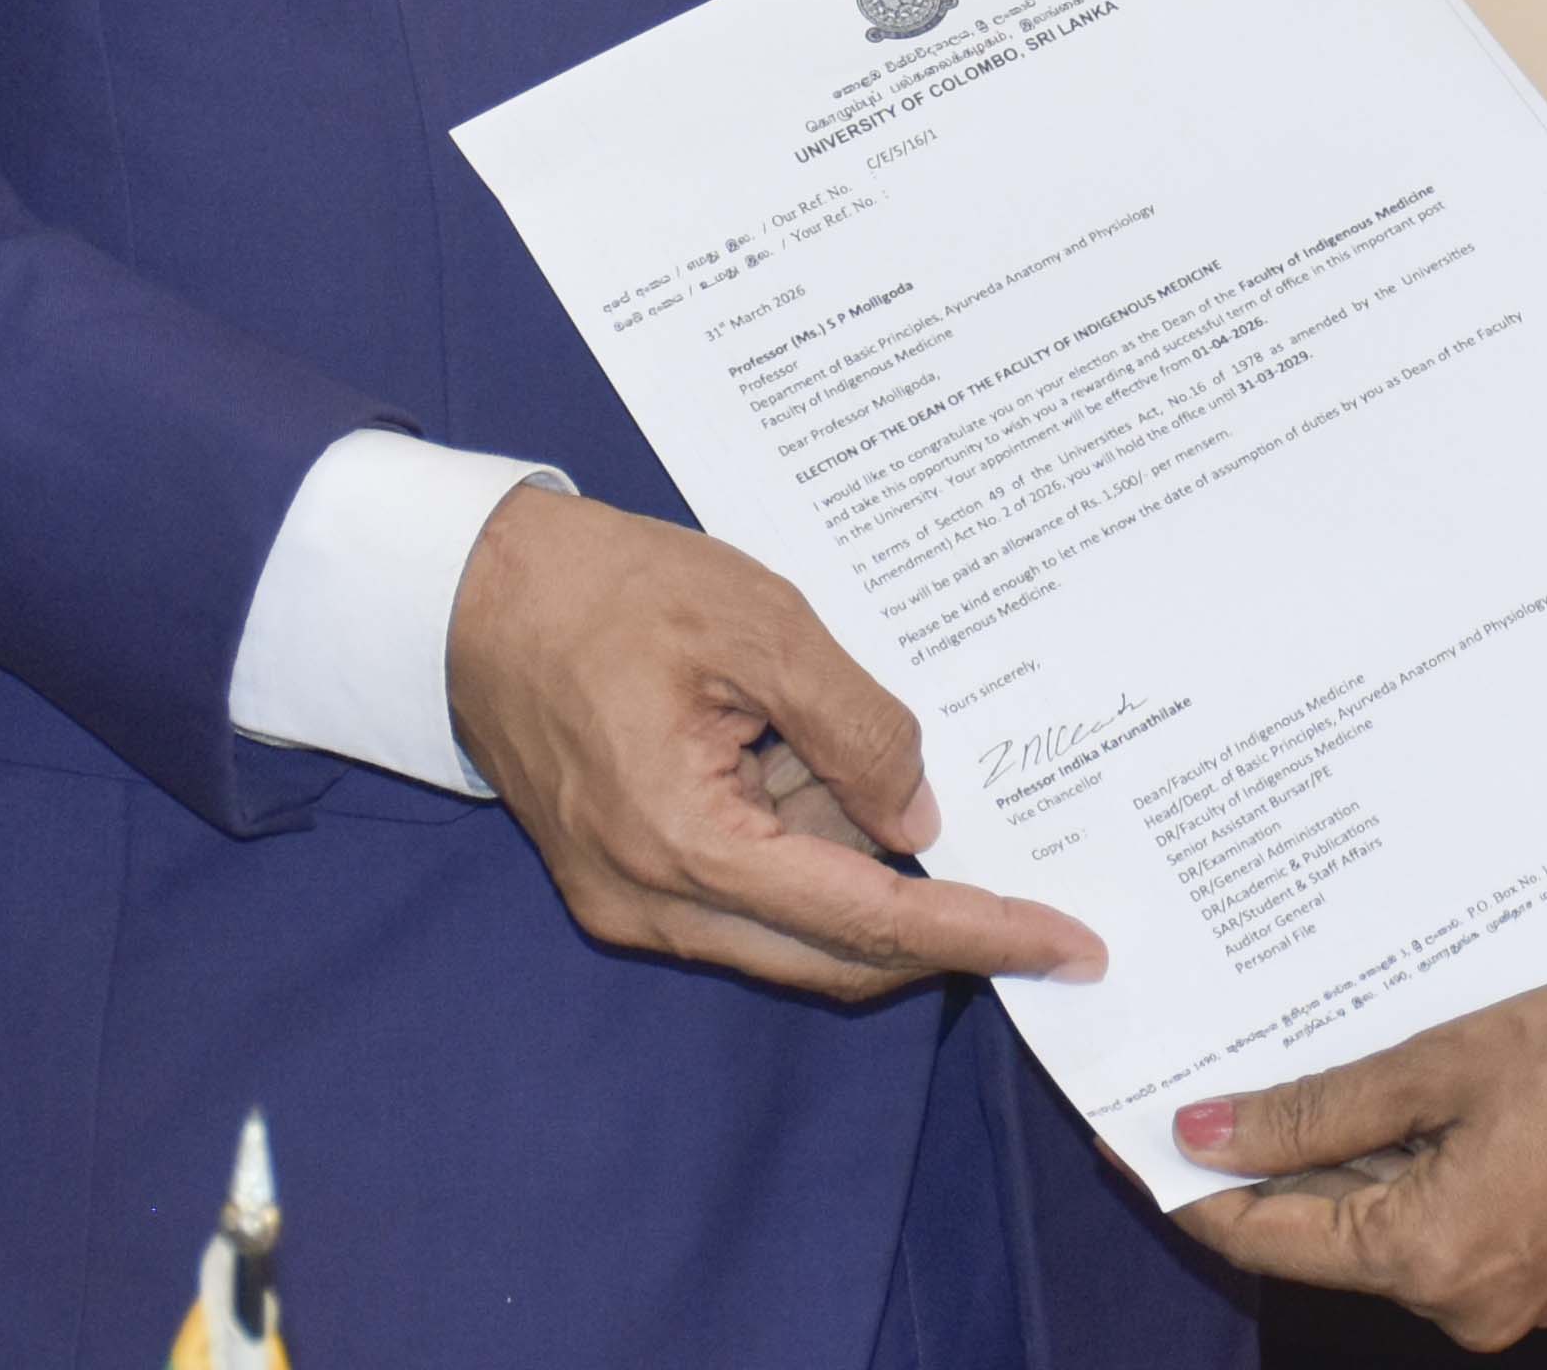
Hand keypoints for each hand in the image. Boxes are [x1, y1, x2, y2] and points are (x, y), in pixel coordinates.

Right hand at [443, 485, 1100, 998]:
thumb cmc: (612, 591)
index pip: (868, 920)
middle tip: (1037, 898)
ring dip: (854, 860)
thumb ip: (855, 728)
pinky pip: (748, 895)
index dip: (978, 933)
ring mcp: (629, 903)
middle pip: (836, 956)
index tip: (1068, 946)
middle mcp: (651, 903)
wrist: (478, 594)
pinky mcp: (623, 881)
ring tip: (842, 738)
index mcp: (685, 843)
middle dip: (936, 924)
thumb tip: (918, 819)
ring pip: (794, 927)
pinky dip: (804, 845)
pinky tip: (808, 758)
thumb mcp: (762, 627)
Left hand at [1170, 960, 1546, 1348]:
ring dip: (1341, 1155)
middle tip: (1210, 1077)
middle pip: (1324, 1235)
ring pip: (1382, 1225)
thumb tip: (1206, 1136)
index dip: (1194, 1183)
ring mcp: (1509, 1295)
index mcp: (1430, 1257)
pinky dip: (1407, 1165)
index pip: (1267, 1236)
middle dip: (1267, 1161)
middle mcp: (1464, 1303)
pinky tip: (1393, 1093)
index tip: (1135, 1131)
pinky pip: (1439, 1222)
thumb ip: (1320, 1107)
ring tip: (1301, 1063)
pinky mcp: (1542, 1267)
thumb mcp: (1449, 1059)